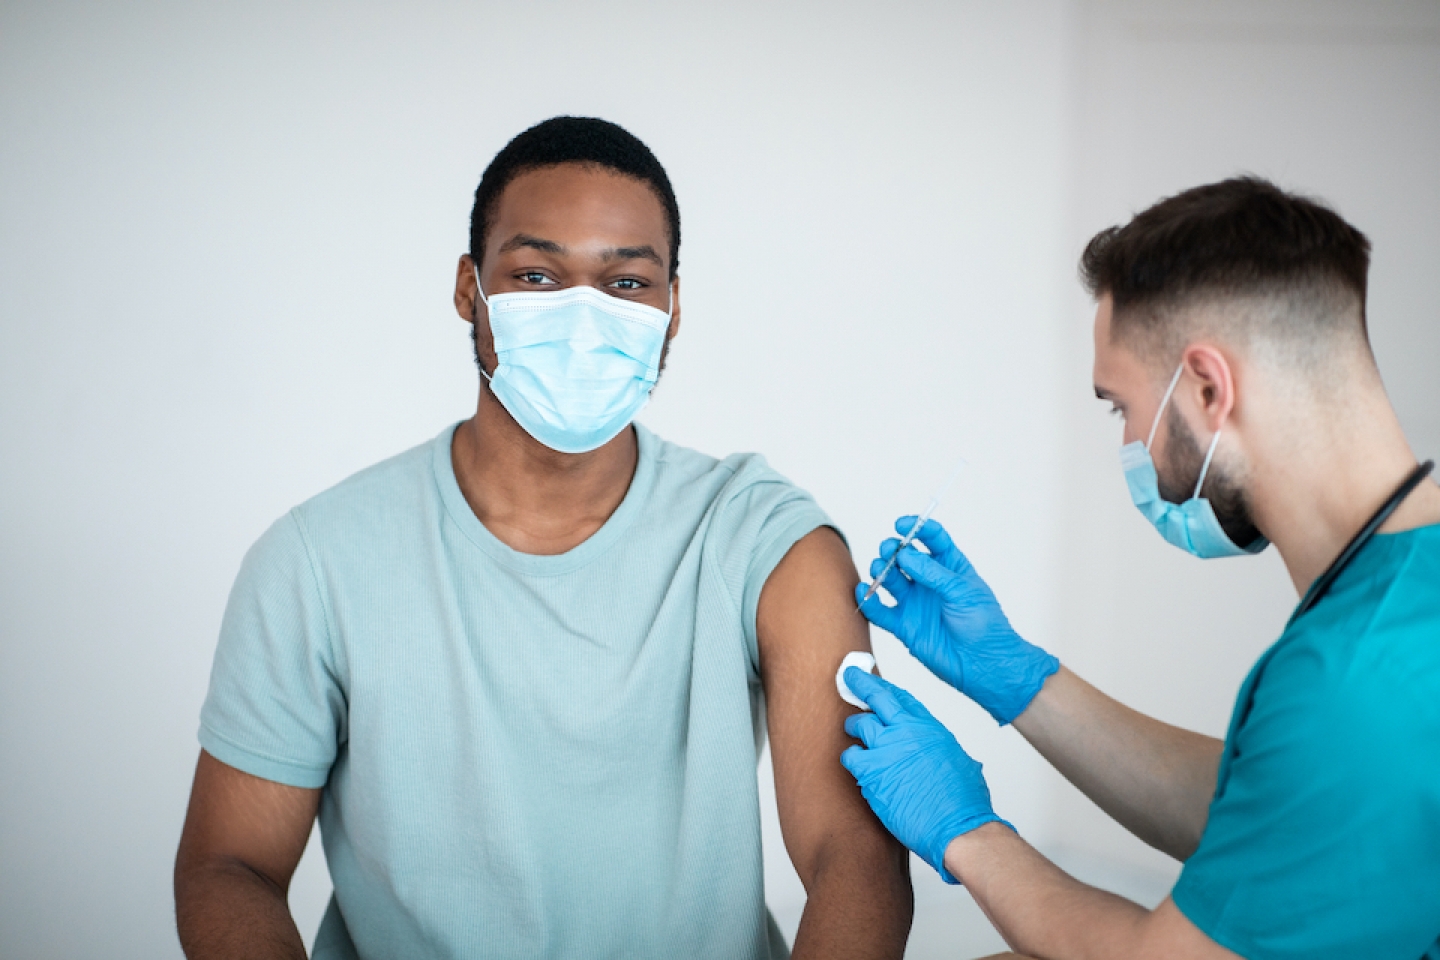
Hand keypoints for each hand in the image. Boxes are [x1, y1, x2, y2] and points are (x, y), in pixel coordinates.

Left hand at [841, 669, 1010, 882]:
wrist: (958, 826)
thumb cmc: (965, 803)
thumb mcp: (961, 763)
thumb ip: (943, 752)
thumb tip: (941, 754)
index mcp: (931, 728)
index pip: (903, 698)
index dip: (886, 687)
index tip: (874, 681)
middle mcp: (908, 732)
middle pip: (877, 697)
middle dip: (861, 683)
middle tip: (850, 677)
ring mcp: (887, 749)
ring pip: (859, 725)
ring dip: (854, 727)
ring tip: (852, 731)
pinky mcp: (872, 772)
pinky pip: (851, 756)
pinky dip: (851, 758)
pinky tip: (855, 764)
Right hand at [856, 517, 1058, 724]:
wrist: (983, 664)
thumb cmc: (984, 625)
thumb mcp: (962, 591)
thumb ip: (933, 572)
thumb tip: (906, 555)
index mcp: (949, 567)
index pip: (931, 538)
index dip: (916, 527)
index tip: (901, 525)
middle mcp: (929, 582)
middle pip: (904, 556)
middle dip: (893, 549)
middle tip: (890, 551)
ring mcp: (915, 603)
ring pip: (889, 579)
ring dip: (880, 570)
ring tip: (880, 570)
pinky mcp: (904, 626)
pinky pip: (879, 611)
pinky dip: (868, 601)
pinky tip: (863, 592)